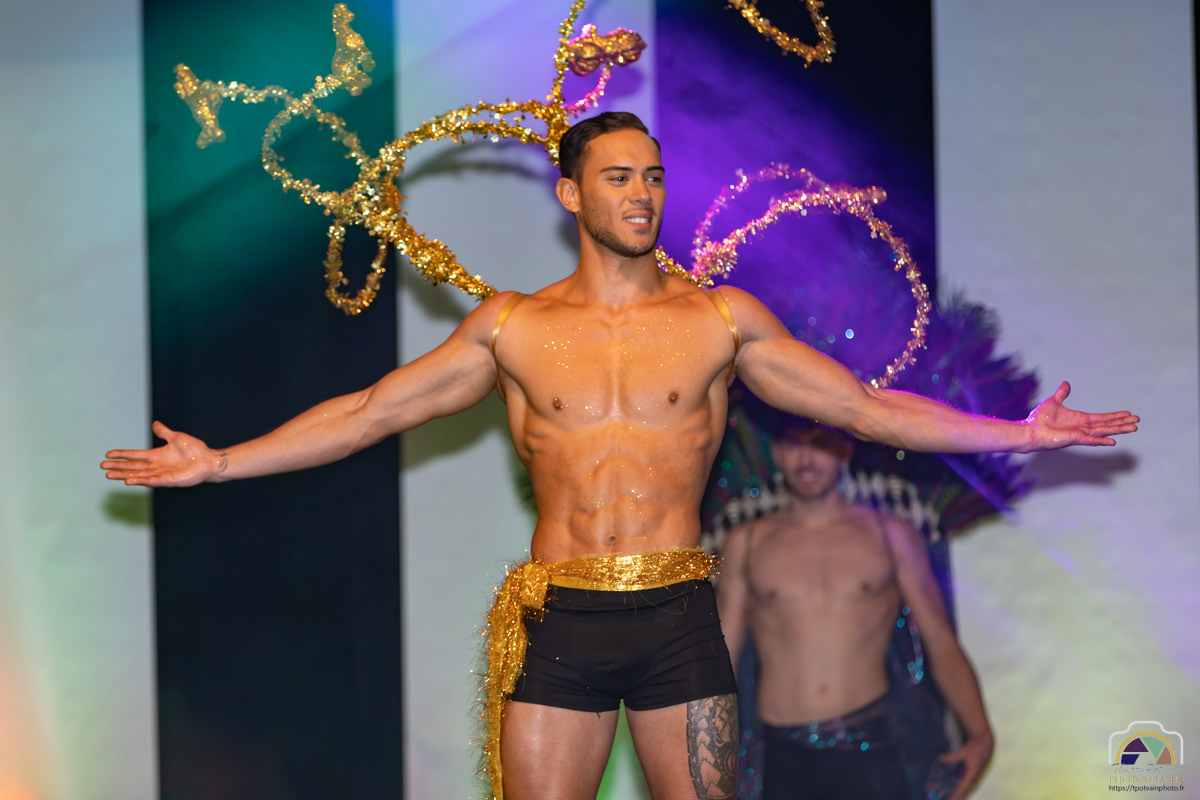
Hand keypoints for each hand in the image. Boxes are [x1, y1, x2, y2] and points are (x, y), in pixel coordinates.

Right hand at [101, 421, 221, 486]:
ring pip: (137, 475)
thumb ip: (164, 432)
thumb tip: (155, 423)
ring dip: (124, 475)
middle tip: (102, 467)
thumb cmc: (194, 450)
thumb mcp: (176, 437)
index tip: (108, 454)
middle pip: (132, 466)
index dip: (121, 455)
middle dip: (117, 467)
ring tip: (109, 475)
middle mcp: (155, 466)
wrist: (208, 460)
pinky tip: (128, 481)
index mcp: (156, 455)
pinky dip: (139, 481)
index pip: (134, 455)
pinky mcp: (167, 481)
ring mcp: (160, 474)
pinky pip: (151, 481)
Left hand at [937, 730, 993, 799]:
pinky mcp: (969, 773)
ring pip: (959, 784)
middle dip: (949, 792)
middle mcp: (972, 778)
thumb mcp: (963, 752)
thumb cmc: (976, 748)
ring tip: (936, 788)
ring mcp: (971, 776)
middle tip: (937, 796)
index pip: (963, 788)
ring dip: (949, 787)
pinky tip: (942, 780)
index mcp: (972, 775)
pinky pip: (960, 780)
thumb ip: (952, 757)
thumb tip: (940, 758)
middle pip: (960, 788)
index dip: (955, 795)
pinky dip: (952, 781)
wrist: (985, 744)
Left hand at [1022, 381, 1138, 450]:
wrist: (1029, 430)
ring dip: (1118, 430)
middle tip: (1137, 421)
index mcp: (1080, 419)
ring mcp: (1080, 434)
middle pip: (1107, 425)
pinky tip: (1113, 442)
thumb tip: (1067, 383)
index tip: (1128, 414)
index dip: (1116, 416)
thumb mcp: (1053, 401)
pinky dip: (1101, 441)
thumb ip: (1062, 394)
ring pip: (1103, 431)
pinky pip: (1090, 440)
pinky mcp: (1074, 439)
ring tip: (1133, 428)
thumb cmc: (1039, 419)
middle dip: (1122, 423)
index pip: (1103, 417)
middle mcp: (1083, 427)